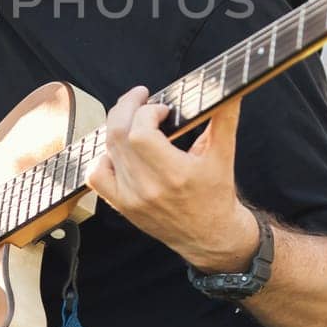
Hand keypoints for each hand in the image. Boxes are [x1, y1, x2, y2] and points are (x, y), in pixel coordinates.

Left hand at [84, 85, 258, 272]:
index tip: (163, 109)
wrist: (211, 237)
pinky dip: (102, 156)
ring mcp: (131, 198)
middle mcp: (148, 187)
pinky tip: (119, 149)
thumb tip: (231, 89)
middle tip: (141, 98)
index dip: (148, 111)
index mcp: (173, 174)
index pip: (140, 132)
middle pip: (118, 135)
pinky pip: (96, 176)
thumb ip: (224, 118)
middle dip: (127, 108)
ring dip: (117, 127)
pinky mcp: (123, 206)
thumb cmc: (217, 195)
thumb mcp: (224, 155)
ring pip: (107, 150)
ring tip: (133, 119)